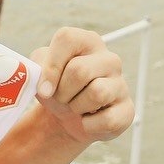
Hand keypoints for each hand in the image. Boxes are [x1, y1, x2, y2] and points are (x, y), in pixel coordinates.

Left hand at [30, 27, 133, 144]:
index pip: (67, 39)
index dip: (51, 66)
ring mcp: (121, 84)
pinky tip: (88, 119)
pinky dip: (89, 125)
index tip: (44, 88)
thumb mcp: (40, 72)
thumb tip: (43, 82)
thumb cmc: (55, 87)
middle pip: (79, 70)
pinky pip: (107, 119)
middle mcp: (109, 59)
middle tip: (61, 98)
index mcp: (87, 41)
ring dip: (76, 107)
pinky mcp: (127, 110)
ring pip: (96, 93)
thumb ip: (35, 68)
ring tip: (76, 106)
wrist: (68, 117)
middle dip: (62, 91)